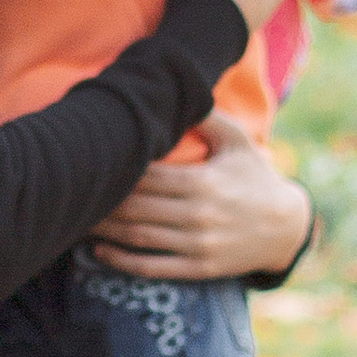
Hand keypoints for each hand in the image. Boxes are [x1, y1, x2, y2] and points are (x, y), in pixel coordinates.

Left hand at [90, 107, 312, 281]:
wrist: (288, 227)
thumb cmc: (257, 177)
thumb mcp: (239, 141)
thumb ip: (208, 118)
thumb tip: (179, 88)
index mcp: (203, 182)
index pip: (146, 176)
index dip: (115, 172)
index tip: (88, 164)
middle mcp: (197, 214)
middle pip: (135, 207)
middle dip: (100, 201)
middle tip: (69, 193)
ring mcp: (197, 244)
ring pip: (138, 237)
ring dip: (103, 231)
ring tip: (74, 221)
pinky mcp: (198, 268)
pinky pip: (153, 267)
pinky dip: (123, 261)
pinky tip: (99, 252)